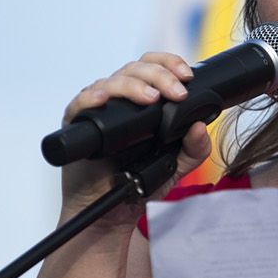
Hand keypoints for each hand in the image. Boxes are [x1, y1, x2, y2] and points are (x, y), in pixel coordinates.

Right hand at [58, 52, 212, 216]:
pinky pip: (79, 104)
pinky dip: (91, 98)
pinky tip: (103, 100)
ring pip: (111, 82)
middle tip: (176, 93)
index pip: (153, 67)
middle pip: (135, 69)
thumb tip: (200, 127)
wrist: (110, 213)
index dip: (169, 64)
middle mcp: (119, 99)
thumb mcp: (175, 167)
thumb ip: (193, 150)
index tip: (187, 76)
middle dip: (159, 76)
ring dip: (133, 85)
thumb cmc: (138, 184)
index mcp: (142, 100)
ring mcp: (98, 110)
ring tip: (151, 98)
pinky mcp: (77, 125)